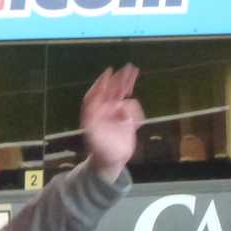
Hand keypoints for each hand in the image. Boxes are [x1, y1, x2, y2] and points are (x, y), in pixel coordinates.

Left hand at [80, 65, 142, 182]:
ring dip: (127, 84)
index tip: (108, 72)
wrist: (110, 163)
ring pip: (121, 95)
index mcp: (93, 113)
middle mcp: (103, 111)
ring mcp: (114, 114)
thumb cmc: (100, 152)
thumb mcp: (95, 137)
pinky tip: (137, 122)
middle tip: (128, 67)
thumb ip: (96, 122)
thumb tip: (97, 109)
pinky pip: (131, 109)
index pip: (96, 94)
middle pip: (110, 91)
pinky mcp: (125, 120)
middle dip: (118, 79)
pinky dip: (136, 111)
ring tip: (134, 72)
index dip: (101, 83)